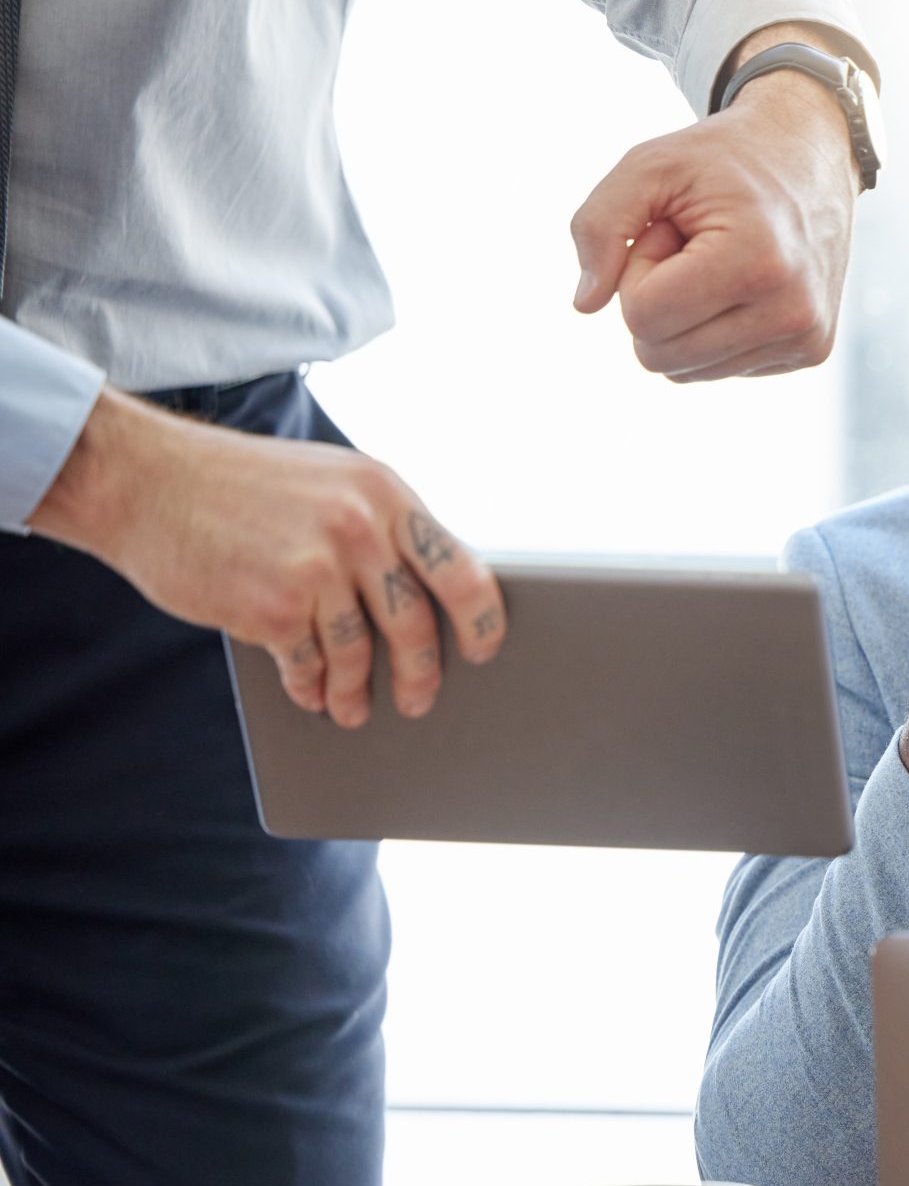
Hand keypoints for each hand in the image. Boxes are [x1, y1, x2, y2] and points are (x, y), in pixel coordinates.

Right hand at [28, 388, 505, 726]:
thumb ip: (381, 526)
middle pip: (416, 625)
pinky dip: (310, 686)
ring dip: (357, 690)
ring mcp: (316, 570)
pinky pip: (308, 664)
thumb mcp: (332, 480)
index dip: (483, 620)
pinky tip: (310, 693)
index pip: (463, 570)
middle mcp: (360, 530)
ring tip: (352, 706)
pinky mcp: (271, 608)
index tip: (487, 649)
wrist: (144, 479)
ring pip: (360, 653)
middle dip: (421, 673)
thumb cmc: (241, 483)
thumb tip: (426, 592)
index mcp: (385, 494)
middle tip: (419, 699)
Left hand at [569, 24, 858, 381]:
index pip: (643, 317)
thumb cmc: (721, 160)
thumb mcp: (649, 166)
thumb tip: (584, 305)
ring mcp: (806, 338)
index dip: (637, 269)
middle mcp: (791, 312)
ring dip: (683, 317)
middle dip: (655, 300)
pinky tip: (741, 283)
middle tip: (689, 248)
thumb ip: (598, 226)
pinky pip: (719, 368)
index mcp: (757, 263)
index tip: (670, 229)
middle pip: (659, 356)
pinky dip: (713, 329)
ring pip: (685, 370)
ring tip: (716, 263)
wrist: (811, 158)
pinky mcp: (812, 351)